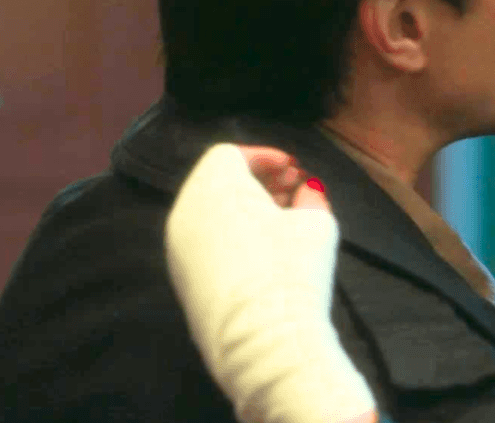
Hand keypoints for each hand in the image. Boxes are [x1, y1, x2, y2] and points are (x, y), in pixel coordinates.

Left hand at [165, 144, 376, 422]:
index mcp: (213, 186)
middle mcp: (184, 212)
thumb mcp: (317, 222)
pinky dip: (229, 238)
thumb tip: (305, 193)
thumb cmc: (291, 271)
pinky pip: (204, 245)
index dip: (265, 157)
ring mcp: (177, 250)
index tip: (293, 171)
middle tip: (292, 193)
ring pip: (208, 214)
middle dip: (256, 183)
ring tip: (283, 226)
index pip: (230, 154)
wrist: (263, 341)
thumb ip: (309, 197)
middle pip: (216, 182)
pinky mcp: (181, 282)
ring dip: (243, 211)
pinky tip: (263, 257)